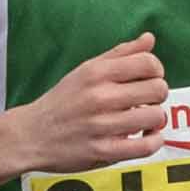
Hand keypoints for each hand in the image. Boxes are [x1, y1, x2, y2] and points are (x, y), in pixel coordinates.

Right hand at [18, 32, 166, 172]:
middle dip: (157, 95)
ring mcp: (102, 125)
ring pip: (155, 117)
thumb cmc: (62, 102)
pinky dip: (154, 141)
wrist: (31, 135)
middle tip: (146, 101)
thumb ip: (120, 54)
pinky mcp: (103, 151)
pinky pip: (145, 147)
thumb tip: (149, 39)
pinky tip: (146, 137)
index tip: (149, 79)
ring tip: (144, 120)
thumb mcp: (86, 70)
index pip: (148, 63)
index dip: (157, 70)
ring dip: (155, 119)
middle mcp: (100, 97)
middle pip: (157, 89)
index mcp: (96, 73)